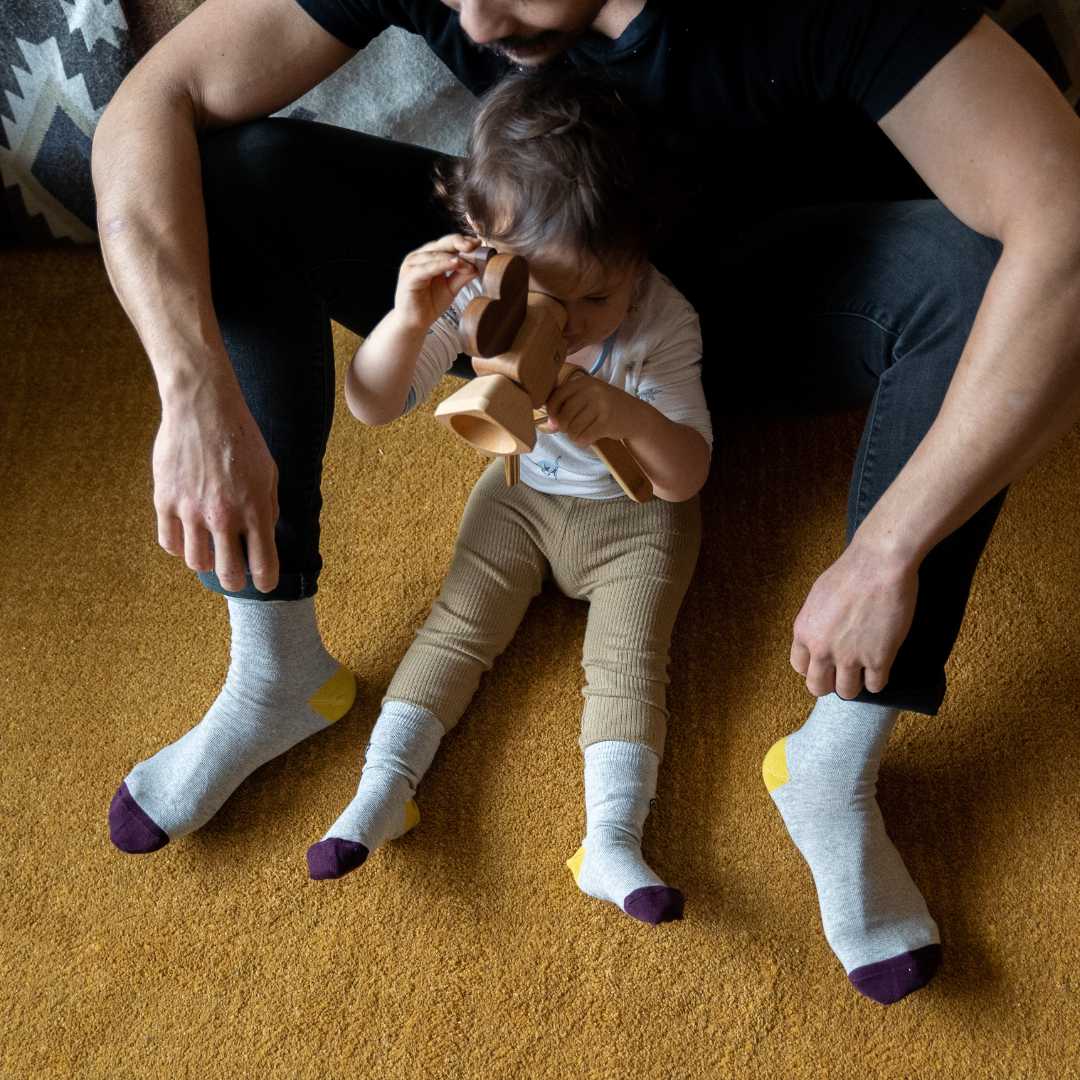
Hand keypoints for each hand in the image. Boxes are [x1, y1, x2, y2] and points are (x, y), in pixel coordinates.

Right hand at [152, 374, 279, 592]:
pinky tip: (187, 537)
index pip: (264, 564)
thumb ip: (267, 508)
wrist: (203, 408)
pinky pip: (169, 542)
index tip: (264, 585)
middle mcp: (223, 516)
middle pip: (227, 573)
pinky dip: (179, 546)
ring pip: (196, 561)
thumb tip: (264, 537)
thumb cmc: (241, 439)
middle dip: (234, 580)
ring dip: (205, 561)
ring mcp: (191, 510)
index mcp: (255, 510)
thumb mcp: (269, 473)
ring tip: (210, 550)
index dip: (265, 581)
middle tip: (235, 577)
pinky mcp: (165, 501)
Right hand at [393, 233, 480, 330]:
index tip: (478, 243)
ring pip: (436, 255)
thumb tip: (478, 265)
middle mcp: (418, 257)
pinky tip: (455, 263)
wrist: (414, 323)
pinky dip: (442, 264)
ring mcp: (412, 265)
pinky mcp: (409, 276)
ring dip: (455, 258)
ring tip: (470, 263)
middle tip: (475, 246)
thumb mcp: (451, 288)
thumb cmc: (429, 305)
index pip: (447, 243)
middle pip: (442, 244)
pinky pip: (428, 267)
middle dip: (460, 243)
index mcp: (428, 257)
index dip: (463, 241)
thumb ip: (462, 276)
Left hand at [543, 372, 636, 446]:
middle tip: (573, 429)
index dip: (551, 412)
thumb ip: (567, 406)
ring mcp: (601, 405)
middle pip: (564, 416)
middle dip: (564, 428)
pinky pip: (584, 437)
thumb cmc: (605, 408)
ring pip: (573, 429)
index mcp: (583, 382)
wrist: (636, 415)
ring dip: (574, 436)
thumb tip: (549, 425)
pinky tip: (589, 439)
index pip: (557, 397)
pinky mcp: (607, 422)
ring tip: (582, 433)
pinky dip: (583, 441)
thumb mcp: (587, 398)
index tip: (554, 421)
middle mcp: (592, 391)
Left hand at [789, 540, 918, 698]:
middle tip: (843, 673)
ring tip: (863, 672)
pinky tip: (881, 668)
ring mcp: (850, 657)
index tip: (825, 664)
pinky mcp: (878, 659)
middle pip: (818, 686)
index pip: (800, 666)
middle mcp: (822, 649)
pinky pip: (875, 686)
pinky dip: (878, 680)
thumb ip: (816, 623)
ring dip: (855, 684)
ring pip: (847, 691)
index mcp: (804, 632)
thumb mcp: (817, 597)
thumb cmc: (849, 573)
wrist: (878, 565)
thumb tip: (820, 638)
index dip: (814, 667)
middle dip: (831, 682)